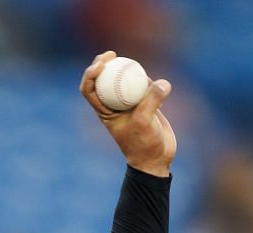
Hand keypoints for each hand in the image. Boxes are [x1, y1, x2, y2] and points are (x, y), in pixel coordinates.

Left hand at [79, 51, 175, 177]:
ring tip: (135, 65)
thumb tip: (163, 83)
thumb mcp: (144, 122)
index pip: (89, 89)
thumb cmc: (143, 144)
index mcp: (104, 111)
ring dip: (129, 70)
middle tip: (112, 54)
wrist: (157, 158)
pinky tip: (157, 83)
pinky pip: (144, 85)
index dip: (90, 74)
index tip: (101, 66)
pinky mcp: (146, 102)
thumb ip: (151, 100)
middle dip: (105, 63)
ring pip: (125, 79)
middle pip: (104, 78)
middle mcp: (114, 104)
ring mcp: (130, 102)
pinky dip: (149, 81)